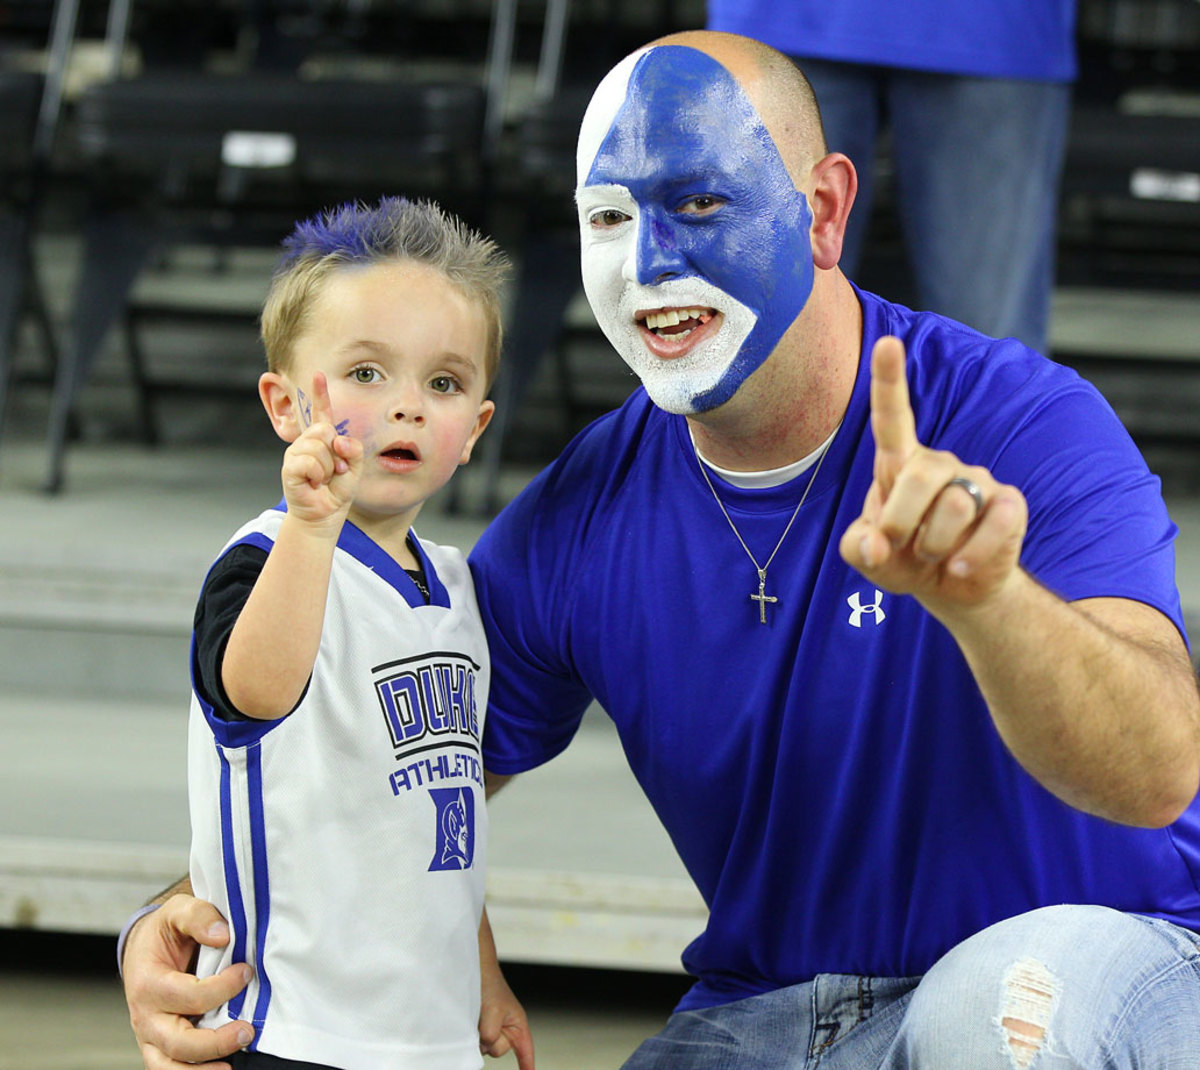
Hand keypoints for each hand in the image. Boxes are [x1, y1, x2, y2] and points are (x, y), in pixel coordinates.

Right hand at [124, 895, 252, 1068]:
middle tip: (247, 1031)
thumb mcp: (178, 911)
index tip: (247, 972)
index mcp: (148, 983)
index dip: (220, 988)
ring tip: (232, 1068)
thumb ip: (198, 916)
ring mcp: (151, 1036)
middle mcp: (145, 1016)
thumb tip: (222, 934)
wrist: (145, 949)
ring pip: (169, 1067)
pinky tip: (222, 1069)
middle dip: (214, 1041)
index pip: (186, 995)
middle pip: (177, 1041)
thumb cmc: (166, 932)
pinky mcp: (160, 1048)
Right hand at [281, 371, 362, 524]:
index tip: (319, 374)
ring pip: (318, 446)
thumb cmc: (337, 491)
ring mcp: (295, 454)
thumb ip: (353, 449)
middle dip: (336, 452)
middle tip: (335, 471)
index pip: (321, 413)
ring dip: (328, 467)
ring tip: (324, 479)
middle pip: (323, 429)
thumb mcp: (354, 468)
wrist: (324, 516)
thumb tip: (337, 440)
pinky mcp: (289, 468)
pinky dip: (318, 475)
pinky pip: (309, 462)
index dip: (319, 394)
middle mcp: (306, 442)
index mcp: (322, 439)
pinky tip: (314, 484)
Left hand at [479, 962, 534, 1068]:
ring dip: (476, 1034)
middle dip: (488, 1040)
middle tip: (484, 1017)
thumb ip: (490, 1034)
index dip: (527, 1067)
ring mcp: (489, 1028)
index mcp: (517, 1024)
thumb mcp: (494, 1011)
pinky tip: (469, 1018)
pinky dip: (468, 1032)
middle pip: (496, 1050)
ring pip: (481, 1046)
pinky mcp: (476, 1026)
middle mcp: (504, 1029)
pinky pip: (472, 1039)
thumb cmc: (489, 984)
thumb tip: (482, 1046)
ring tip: (476, 1012)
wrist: (472, 967)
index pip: (525, 1051)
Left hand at [839, 335, 1027, 614]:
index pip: (892, 417)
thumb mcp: (870, 557)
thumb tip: (876, 543)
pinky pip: (994, 524)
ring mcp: (977, 480)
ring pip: (955, 506)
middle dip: (900, 520)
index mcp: (899, 464)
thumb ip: (859, 548)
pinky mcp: (1009, 504)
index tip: (886, 341)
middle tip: (897, 545)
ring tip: (933, 554)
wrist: (953, 587)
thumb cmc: (904, 558)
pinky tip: (959, 566)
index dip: (889, 379)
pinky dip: (971, 555)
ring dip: (934, 544)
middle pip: (919, 477)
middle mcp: (939, 463)